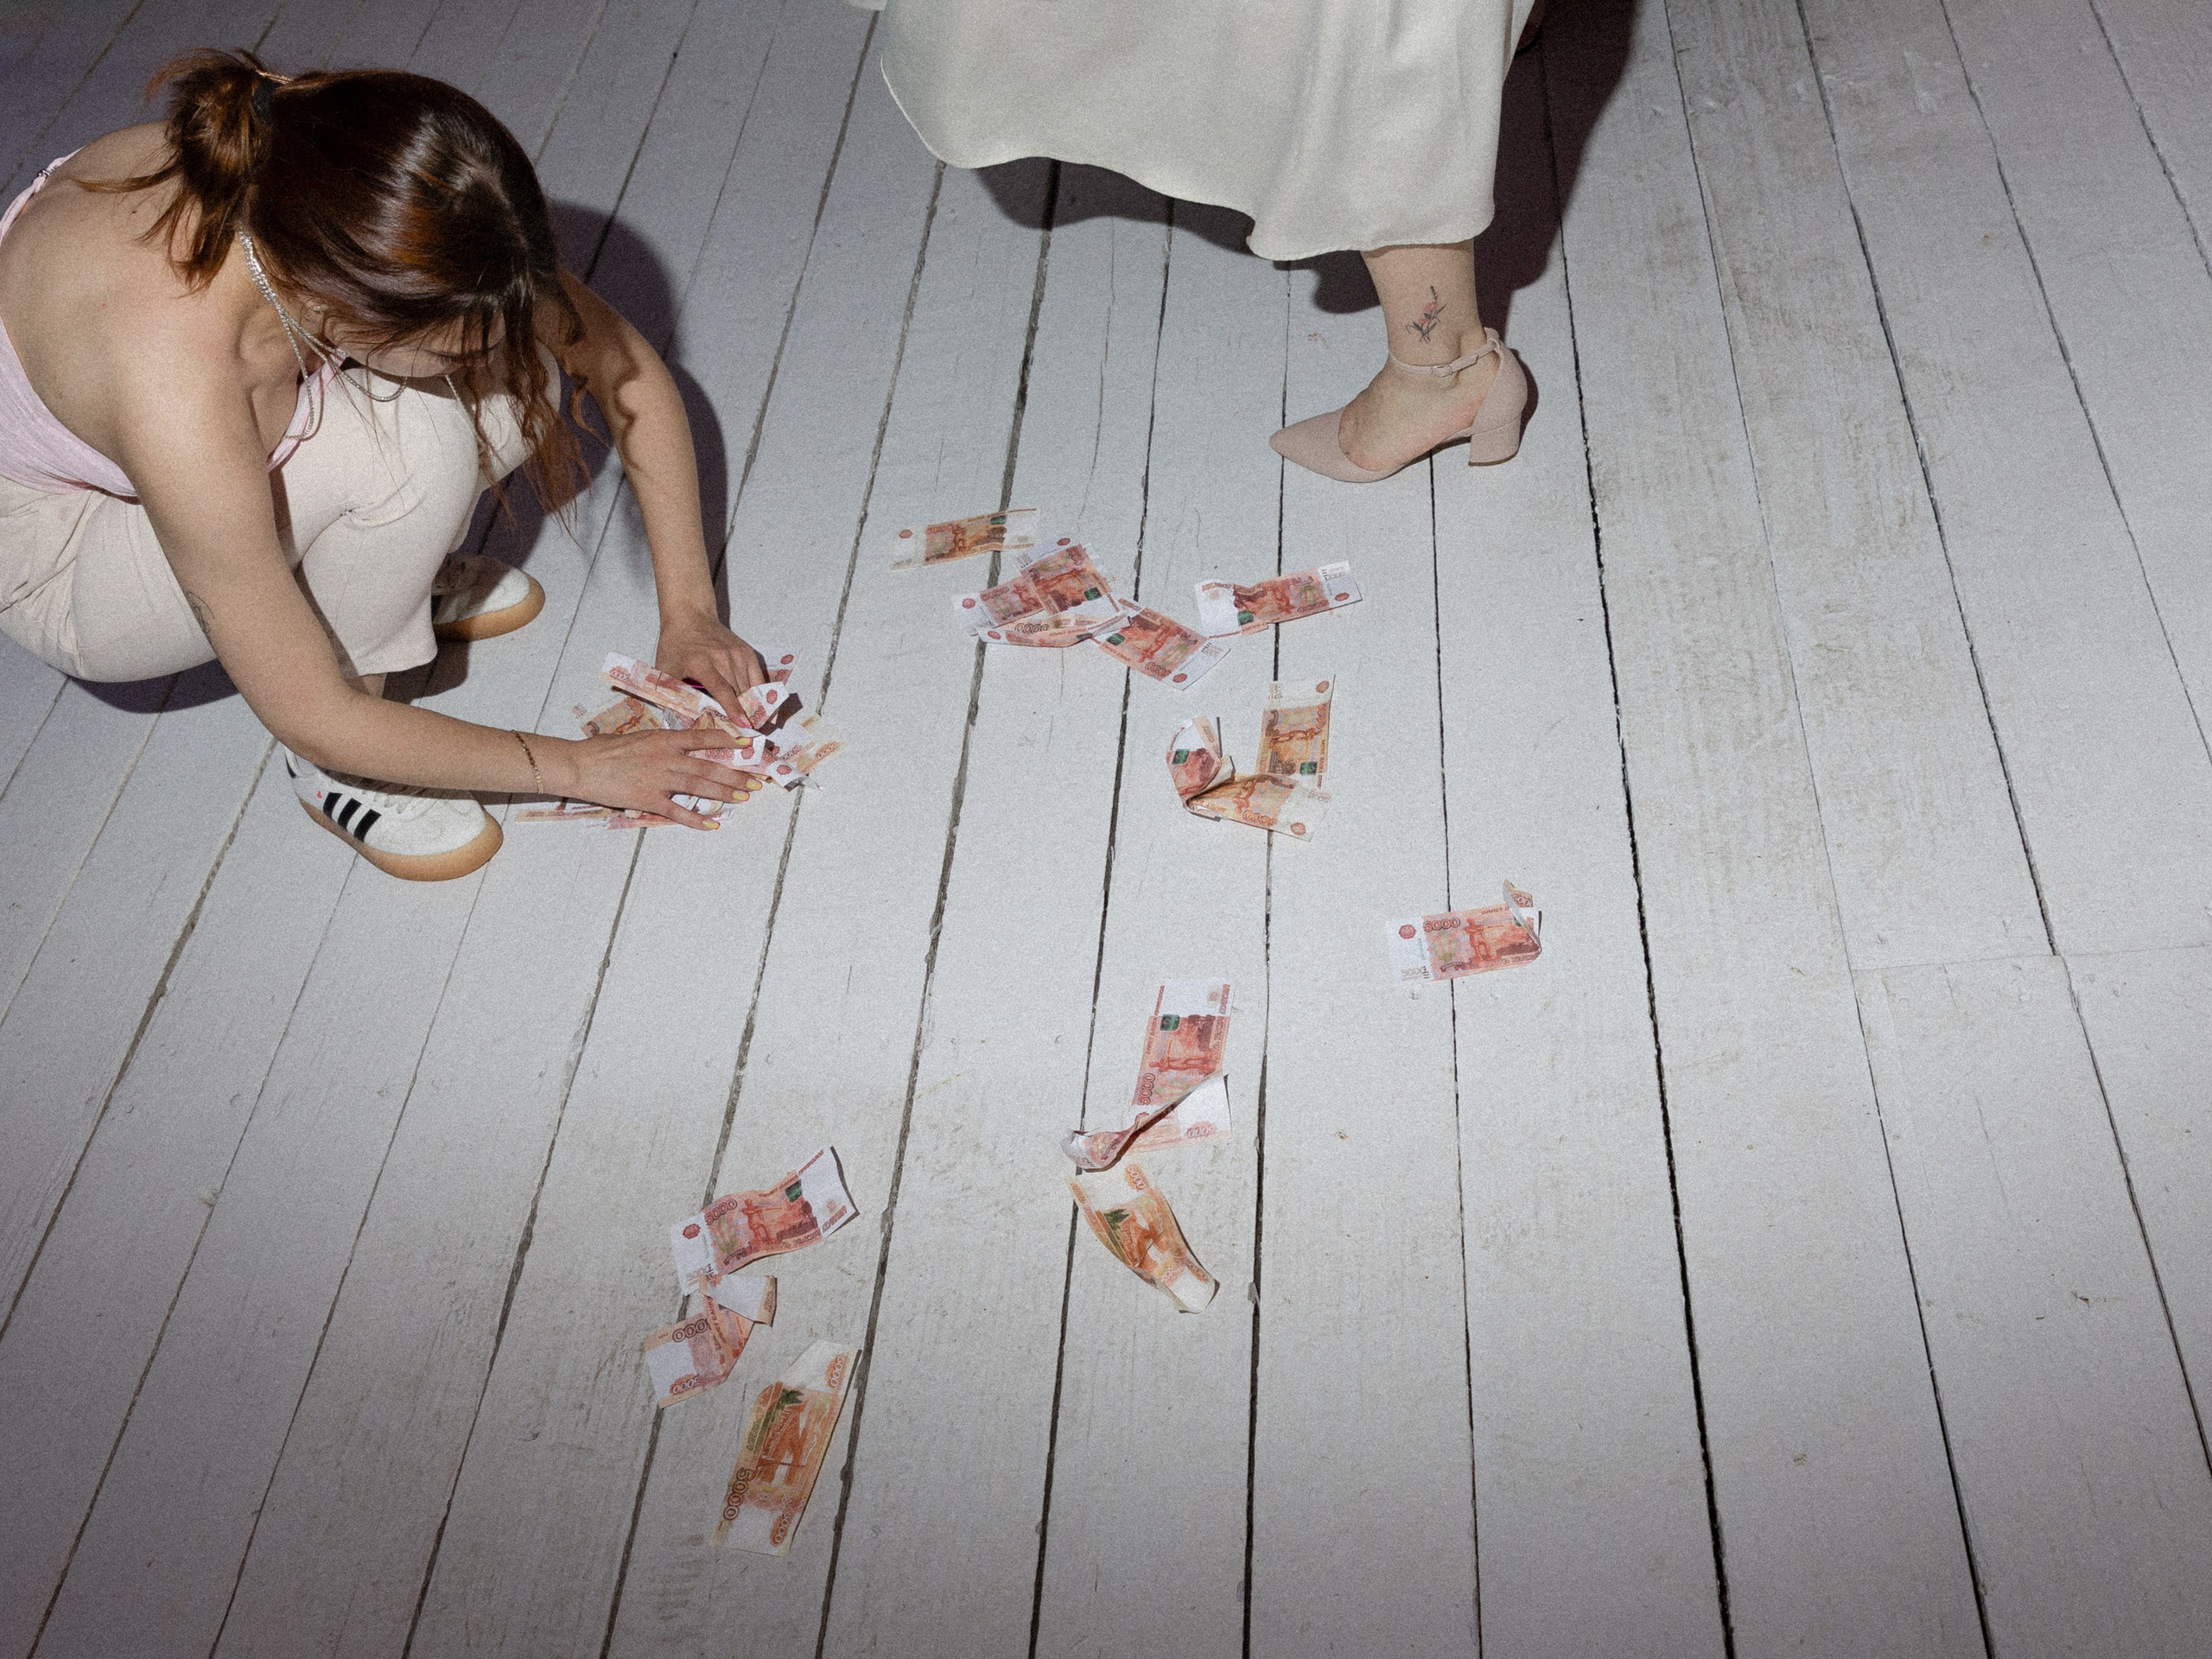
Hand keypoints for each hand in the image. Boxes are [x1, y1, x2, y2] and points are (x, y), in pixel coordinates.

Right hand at [557, 727, 755, 829]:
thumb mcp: (637, 737)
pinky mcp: (648, 800)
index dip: (728, 740)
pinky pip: (678, 812)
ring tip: (744, 797)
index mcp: (664, 739)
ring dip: (724, 793)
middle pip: (708, 766)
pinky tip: (713, 824)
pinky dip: (696, 819)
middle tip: (755, 781)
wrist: (581, 765)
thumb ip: (659, 743)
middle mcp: (666, 757)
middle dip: (735, 774)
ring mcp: (659, 779)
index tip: (749, 742)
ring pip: (700, 787)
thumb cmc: (604, 749)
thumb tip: (676, 746)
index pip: (703, 738)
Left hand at [656, 610, 766, 714]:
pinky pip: (757, 677)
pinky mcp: (746, 651)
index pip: (722, 690)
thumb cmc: (675, 645)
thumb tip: (677, 722)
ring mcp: (737, 653)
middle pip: (739, 692)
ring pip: (750, 687)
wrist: (690, 616)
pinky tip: (761, 707)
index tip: (742, 724)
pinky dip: (760, 693)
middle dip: (746, 714)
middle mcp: (722, 657)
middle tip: (748, 735)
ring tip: (756, 725)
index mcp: (701, 663)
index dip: (733, 709)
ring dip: (754, 706)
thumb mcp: (665, 670)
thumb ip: (672, 694)